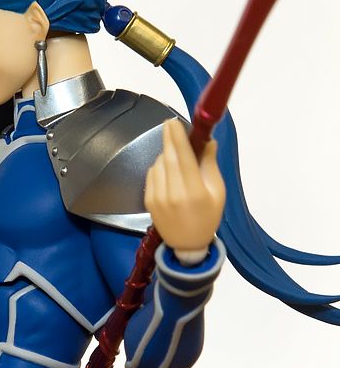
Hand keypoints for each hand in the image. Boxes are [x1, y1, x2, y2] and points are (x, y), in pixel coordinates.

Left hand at [144, 118, 225, 251]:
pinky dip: (159, 168)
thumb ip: (210, 165)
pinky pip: (152, 174)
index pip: (184, 158)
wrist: (187, 245)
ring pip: (159, 165)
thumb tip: (207, 141)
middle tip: (170, 125)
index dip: (178, 138)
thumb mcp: (217, 192)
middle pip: (169, 158)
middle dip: (169, 139)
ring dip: (166, 155)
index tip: (174, 122)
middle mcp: (173, 195)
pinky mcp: (148, 201)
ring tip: (178, 160)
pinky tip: (168, 173)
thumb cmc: (207, 217)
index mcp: (194, 192)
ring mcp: (158, 198)